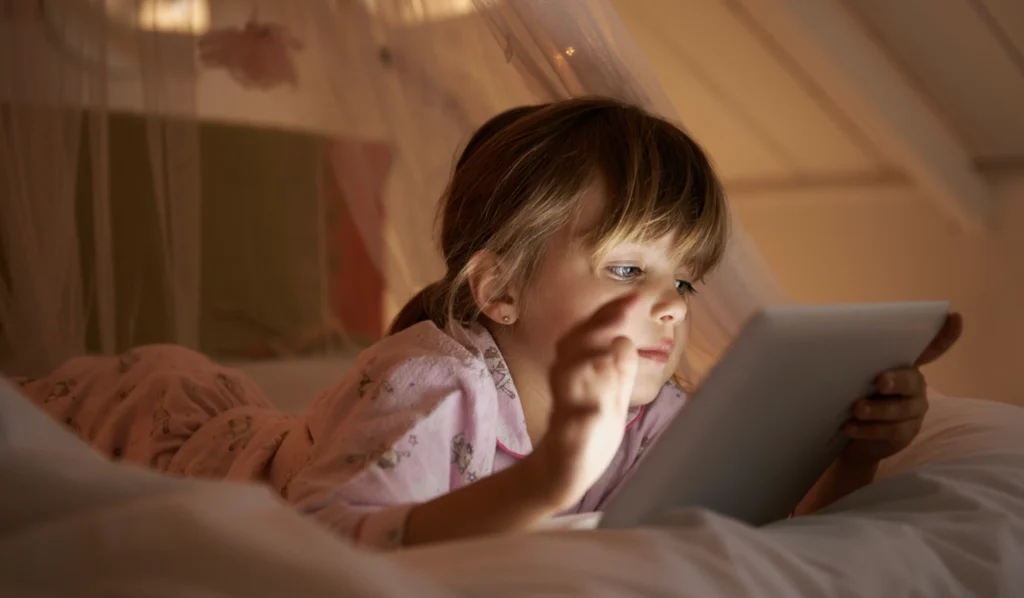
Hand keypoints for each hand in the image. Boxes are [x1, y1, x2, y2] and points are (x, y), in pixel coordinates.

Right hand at [524, 294, 638, 510]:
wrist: (560, 474)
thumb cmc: (586, 431)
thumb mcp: (609, 396)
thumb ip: (617, 370)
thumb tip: (625, 341)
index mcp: (578, 372)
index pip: (591, 336)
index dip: (610, 315)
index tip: (634, 296)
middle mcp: (569, 387)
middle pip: (578, 349)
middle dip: (601, 327)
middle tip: (628, 306)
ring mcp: (567, 414)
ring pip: (572, 382)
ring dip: (592, 362)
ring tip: (617, 345)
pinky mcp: (569, 443)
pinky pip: (574, 428)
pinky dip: (584, 419)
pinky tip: (596, 411)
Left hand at [842, 312, 962, 463]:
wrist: (854, 433)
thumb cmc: (857, 393)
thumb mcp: (858, 376)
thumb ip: (859, 362)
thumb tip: (835, 340)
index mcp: (905, 366)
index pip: (931, 349)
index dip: (945, 335)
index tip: (954, 316)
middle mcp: (916, 386)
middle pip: (911, 381)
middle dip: (896, 381)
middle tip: (880, 382)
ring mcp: (913, 411)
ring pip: (900, 410)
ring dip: (877, 410)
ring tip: (857, 409)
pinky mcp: (905, 434)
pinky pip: (889, 431)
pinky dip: (867, 429)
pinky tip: (849, 427)